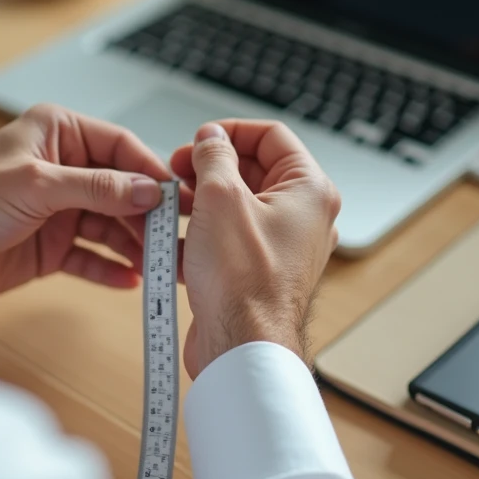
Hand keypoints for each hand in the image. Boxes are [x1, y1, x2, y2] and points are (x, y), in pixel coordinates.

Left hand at [0, 104, 190, 299]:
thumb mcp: (36, 185)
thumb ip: (97, 187)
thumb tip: (150, 189)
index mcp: (58, 133)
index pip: (121, 146)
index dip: (151, 172)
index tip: (179, 198)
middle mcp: (64, 167)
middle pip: (123, 189)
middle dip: (149, 216)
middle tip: (176, 240)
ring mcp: (59, 208)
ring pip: (112, 226)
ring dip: (135, 246)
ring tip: (161, 268)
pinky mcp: (51, 246)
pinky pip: (91, 256)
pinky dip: (110, 268)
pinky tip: (131, 282)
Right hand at [170, 121, 340, 378]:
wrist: (242, 346)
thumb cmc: (244, 281)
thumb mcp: (220, 196)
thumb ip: (214, 156)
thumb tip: (212, 138)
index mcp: (308, 190)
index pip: (271, 136)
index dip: (229, 132)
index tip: (198, 142)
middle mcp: (303, 217)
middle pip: (253, 170)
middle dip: (209, 167)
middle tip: (177, 172)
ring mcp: (282, 246)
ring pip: (237, 206)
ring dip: (200, 200)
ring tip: (170, 205)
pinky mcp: (259, 272)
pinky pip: (229, 239)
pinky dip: (201, 234)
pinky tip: (172, 240)